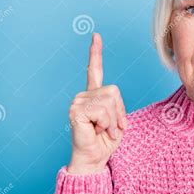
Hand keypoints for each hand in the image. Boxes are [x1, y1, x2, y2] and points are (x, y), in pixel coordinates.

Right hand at [67, 33, 125, 173]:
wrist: (95, 158)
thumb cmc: (106, 140)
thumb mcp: (118, 120)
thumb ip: (117, 105)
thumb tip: (112, 97)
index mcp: (94, 94)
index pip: (95, 69)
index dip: (95, 52)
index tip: (96, 35)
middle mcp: (84, 95)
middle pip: (114, 92)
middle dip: (119, 112)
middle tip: (111, 127)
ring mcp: (78, 101)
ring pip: (109, 102)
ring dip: (112, 120)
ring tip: (103, 130)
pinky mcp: (75, 110)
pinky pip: (102, 111)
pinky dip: (105, 123)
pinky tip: (95, 130)